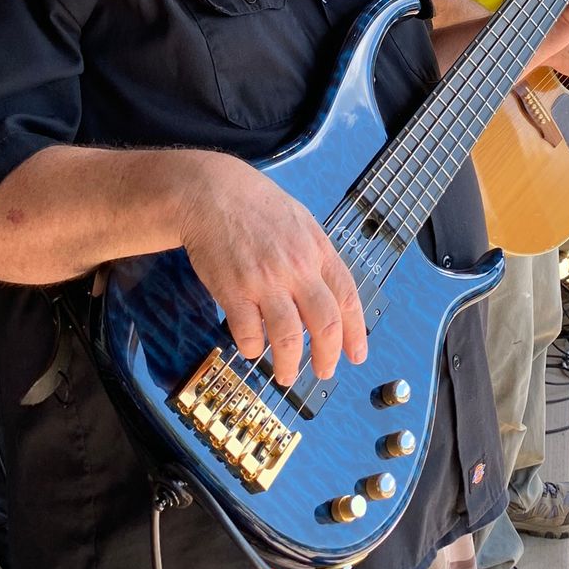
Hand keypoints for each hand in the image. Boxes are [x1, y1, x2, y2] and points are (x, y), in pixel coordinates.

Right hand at [179, 156, 367, 387]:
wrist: (211, 193)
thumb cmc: (256, 206)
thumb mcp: (300, 221)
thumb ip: (315, 256)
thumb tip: (328, 294)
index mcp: (317, 249)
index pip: (347, 297)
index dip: (356, 331)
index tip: (357, 355)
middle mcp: (297, 267)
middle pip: (325, 324)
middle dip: (328, 357)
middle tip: (325, 372)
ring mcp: (265, 280)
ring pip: (289, 338)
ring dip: (290, 365)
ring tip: (286, 375)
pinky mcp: (233, 290)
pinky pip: (248, 333)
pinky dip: (253, 348)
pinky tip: (252, 348)